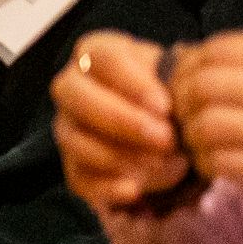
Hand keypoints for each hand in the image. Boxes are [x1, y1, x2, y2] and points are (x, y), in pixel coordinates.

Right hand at [53, 30, 193, 209]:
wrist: (166, 124)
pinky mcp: (71, 164)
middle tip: (166, 138)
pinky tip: (134, 190)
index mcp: (94, 53)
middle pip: (79, 97)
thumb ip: (172, 82)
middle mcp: (71, 86)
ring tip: (161, 164)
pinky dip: (106, 187)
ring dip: (118, 156)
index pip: (103, 59)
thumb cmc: (166, 92)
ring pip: (76, 140)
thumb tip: (175, 104)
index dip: (134, 84)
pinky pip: (78, 176)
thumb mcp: (173, 76)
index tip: (166, 107)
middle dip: (123, 121)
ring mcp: (67, 126)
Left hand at [164, 32, 242, 243]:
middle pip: (207, 84)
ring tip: (200, 143)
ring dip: (192, 137)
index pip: (220, 48)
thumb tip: (185, 55)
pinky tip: (217, 166)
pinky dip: (209, 165)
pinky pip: (226, 163)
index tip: (181, 83)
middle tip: (181, 116)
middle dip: (181, 102)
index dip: (187, 66)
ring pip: (210, 125)